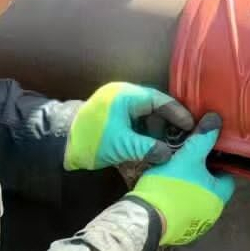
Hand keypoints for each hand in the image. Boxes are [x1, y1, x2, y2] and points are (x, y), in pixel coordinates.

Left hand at [64, 82, 196, 171]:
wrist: (58, 146)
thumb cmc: (90, 141)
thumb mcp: (123, 145)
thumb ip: (149, 149)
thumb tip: (169, 155)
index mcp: (127, 96)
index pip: (160, 101)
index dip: (177, 114)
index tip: (191, 126)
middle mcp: (124, 98)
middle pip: (154, 110)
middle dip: (168, 126)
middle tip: (184, 139)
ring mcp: (117, 109)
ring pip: (145, 120)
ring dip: (156, 134)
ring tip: (170, 149)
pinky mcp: (111, 121)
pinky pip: (134, 126)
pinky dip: (143, 138)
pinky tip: (152, 151)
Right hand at [127, 113, 235, 244]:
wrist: (145, 219)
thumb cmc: (171, 187)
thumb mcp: (187, 157)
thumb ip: (202, 138)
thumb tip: (216, 120)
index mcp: (220, 195)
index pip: (227, 174)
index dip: (217, 161)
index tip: (205, 152)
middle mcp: (213, 213)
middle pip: (211, 186)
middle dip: (201, 174)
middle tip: (187, 160)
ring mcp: (197, 224)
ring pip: (196, 199)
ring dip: (189, 187)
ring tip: (175, 174)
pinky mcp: (180, 231)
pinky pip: (183, 211)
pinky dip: (178, 201)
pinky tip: (166, 191)